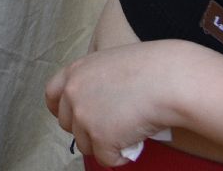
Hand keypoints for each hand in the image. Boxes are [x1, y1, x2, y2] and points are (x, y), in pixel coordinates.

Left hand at [46, 41, 186, 166]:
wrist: (170, 80)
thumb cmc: (151, 70)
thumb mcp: (111, 64)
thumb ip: (95, 82)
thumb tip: (96, 105)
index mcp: (74, 71)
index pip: (52, 95)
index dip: (61, 109)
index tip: (75, 118)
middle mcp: (72, 93)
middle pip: (67, 124)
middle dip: (86, 130)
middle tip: (111, 128)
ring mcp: (84, 116)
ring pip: (85, 144)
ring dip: (104, 144)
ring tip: (128, 133)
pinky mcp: (100, 137)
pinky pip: (105, 158)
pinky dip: (120, 157)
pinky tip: (134, 143)